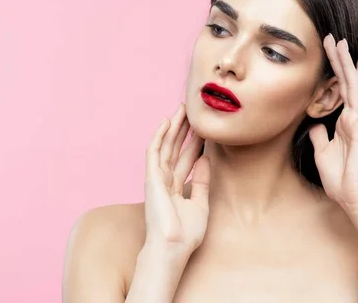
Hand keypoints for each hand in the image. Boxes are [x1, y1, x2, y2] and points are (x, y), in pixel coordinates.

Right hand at [144, 103, 210, 254]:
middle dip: (184, 129)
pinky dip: (160, 136)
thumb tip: (205, 159)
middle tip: (192, 111)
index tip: (204, 128)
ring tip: (182, 110)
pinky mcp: (151, 178)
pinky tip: (167, 122)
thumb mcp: (201, 204)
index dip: (195, 142)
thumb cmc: (185, 234)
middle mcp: (165, 180)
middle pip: (176, 148)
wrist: (172, 248)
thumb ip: (202, 181)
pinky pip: (154, 152)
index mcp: (176, 187)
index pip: (187, 158)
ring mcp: (157, 178)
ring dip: (174, 127)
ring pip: (166, 146)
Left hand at [309, 34, 357, 212]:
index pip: (339, 89)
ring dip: (356, 67)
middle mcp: (354, 118)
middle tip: (334, 37)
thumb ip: (321, 135)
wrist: (353, 198)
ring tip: (356, 46)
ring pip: (357, 89)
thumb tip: (316, 122)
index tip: (328, 49)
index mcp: (344, 122)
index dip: (333, 69)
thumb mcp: (322, 152)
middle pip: (347, 83)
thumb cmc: (341, 178)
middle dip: (341, 60)